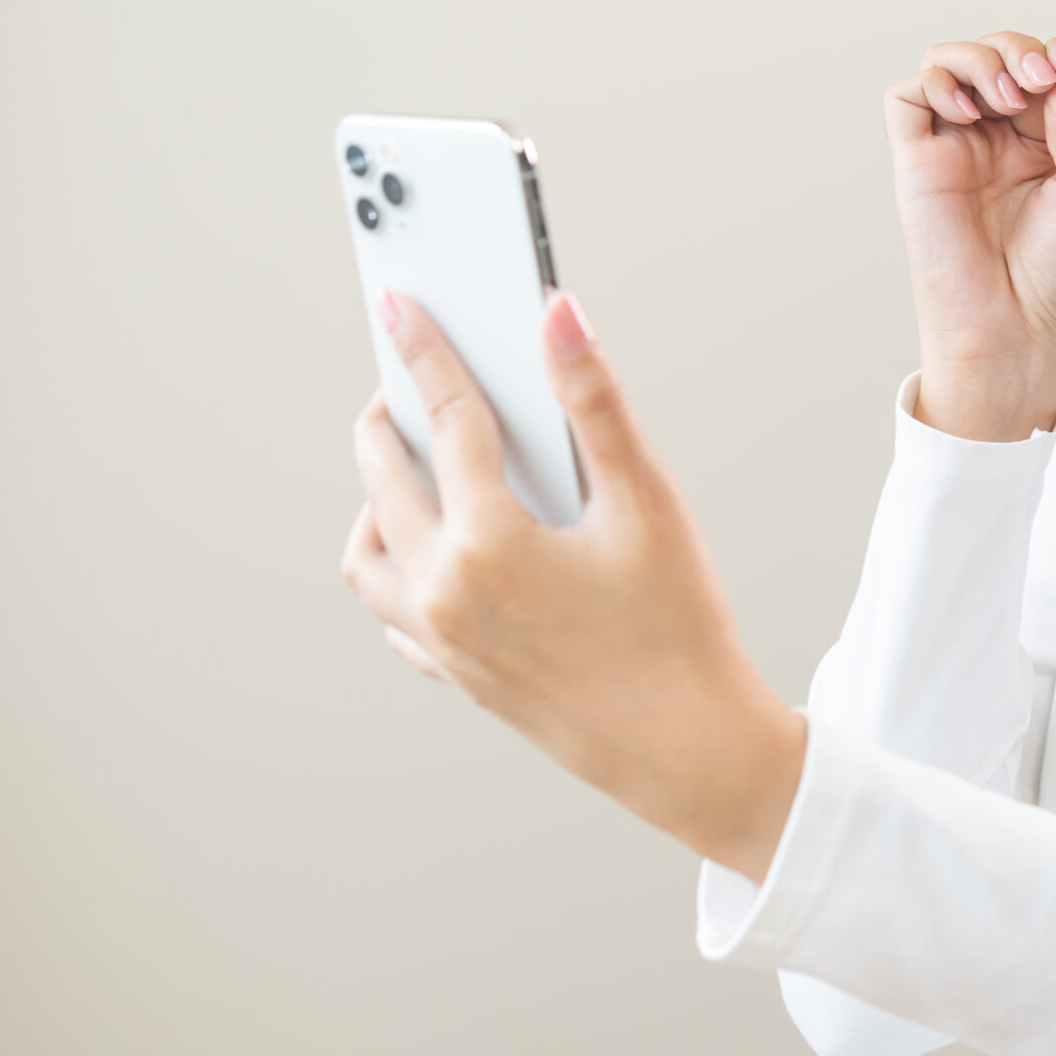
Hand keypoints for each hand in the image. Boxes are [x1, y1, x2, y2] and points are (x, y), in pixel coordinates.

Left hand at [339, 288, 805, 880]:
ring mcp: (440, 640)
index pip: (445, 420)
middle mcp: (443, 592)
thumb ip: (596, 403)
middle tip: (410, 380)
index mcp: (486, 543)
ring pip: (367, 552)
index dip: (423, 353)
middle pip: (383, 479)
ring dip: (378, 499)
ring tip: (421, 464)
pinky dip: (399, 565)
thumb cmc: (678, 628)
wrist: (688, 748)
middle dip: (388, 418)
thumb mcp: (647, 502)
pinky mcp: (454, 674)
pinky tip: (443, 546)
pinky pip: (392, 611)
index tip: (399, 307)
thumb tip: (559, 319)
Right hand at [885, 32, 1055, 439]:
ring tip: (1010, 94)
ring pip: (948, 61)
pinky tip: (969, 110)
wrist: (1016, 332)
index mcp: (1044, 141)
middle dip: (1022, 50)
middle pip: (997, 54)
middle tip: (1042, 77)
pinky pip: (908, 95)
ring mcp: (953, 146)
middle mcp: (996, 137)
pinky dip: (936, 83)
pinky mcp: (915, 161)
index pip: (1044, 69)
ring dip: (981, 58)